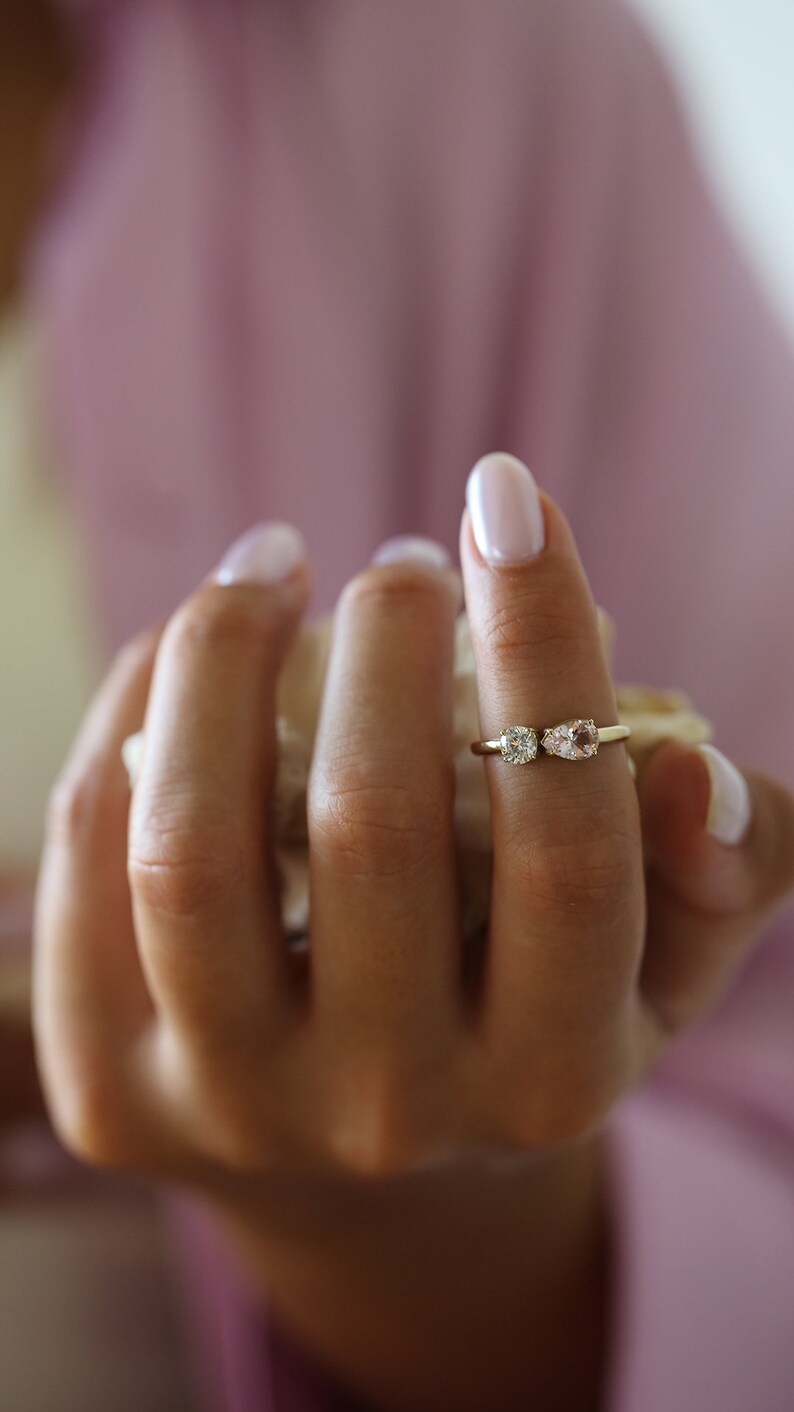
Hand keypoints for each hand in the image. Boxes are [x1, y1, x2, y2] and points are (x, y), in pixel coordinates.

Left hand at [32, 457, 793, 1410]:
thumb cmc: (524, 1014)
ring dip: (223, 654)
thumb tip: (690, 768)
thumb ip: (722, 871)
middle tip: (400, 562)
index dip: (542, 642)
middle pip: (374, 825)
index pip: (566, 840)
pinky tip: (178, 652)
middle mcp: (389, 1116)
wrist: (365, 1168)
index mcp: (552, 1078)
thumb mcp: (657, 963)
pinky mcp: (107, 1091)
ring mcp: (232, 1112)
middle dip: (386, 635)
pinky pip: (87, 868)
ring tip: (269, 565)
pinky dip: (131, 718)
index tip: (508, 496)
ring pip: (191, 851)